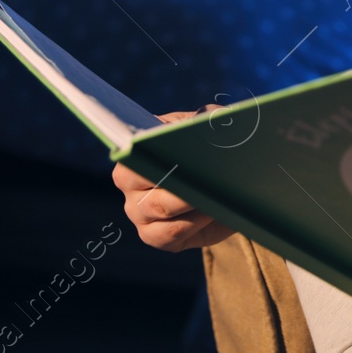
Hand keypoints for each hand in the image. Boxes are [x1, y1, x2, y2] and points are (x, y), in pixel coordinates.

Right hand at [113, 106, 236, 249]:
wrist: (223, 185)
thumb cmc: (208, 147)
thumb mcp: (209, 124)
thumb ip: (206, 116)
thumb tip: (207, 118)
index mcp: (134, 150)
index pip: (133, 151)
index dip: (149, 149)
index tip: (171, 145)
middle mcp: (128, 182)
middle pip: (144, 181)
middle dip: (176, 177)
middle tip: (202, 172)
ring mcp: (138, 212)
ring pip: (158, 209)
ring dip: (188, 201)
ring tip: (213, 193)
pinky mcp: (155, 236)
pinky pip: (167, 235)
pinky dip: (191, 224)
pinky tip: (211, 212)